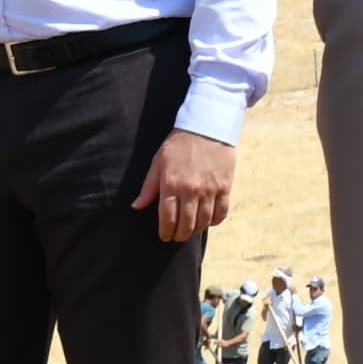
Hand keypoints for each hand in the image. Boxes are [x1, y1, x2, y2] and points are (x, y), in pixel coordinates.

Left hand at [134, 128, 236, 242]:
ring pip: (203, 222)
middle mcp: (191, 190)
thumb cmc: (179, 144)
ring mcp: (210, 190)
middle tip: (177, 236)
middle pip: (186, 224)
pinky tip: (208, 220)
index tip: (165, 236)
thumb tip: (137, 206)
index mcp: (171, 184)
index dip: (165, 232)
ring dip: (196, 229)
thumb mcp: (158, 162)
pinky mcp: (225, 187)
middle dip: (179, 235)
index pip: (167, 218)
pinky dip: (214, 221)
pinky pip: (221, 213)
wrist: (207, 127)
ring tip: (190, 229)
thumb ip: (149, 187)